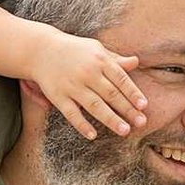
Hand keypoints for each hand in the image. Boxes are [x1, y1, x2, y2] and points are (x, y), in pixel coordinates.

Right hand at [28, 30, 145, 138]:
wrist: (40, 50)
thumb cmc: (74, 50)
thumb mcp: (96, 49)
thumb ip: (115, 59)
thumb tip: (136, 62)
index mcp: (99, 60)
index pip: (121, 79)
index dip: (133, 93)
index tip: (144, 106)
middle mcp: (87, 73)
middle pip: (111, 94)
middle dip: (127, 109)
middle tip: (141, 122)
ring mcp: (72, 85)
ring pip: (94, 105)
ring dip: (110, 119)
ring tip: (124, 131)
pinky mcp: (58, 96)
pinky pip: (71, 113)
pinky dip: (81, 124)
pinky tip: (92, 135)